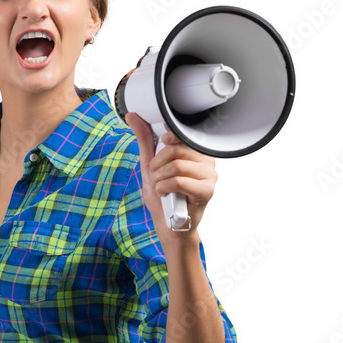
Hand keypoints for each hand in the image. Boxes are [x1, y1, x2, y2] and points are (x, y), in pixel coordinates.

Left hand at [124, 112, 217, 241]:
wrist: (169, 226)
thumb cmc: (164, 198)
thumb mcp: (150, 165)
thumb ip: (145, 140)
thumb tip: (133, 116)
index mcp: (196, 152)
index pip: (182, 133)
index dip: (166, 140)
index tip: (161, 148)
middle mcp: (207, 161)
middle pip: (177, 149)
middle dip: (157, 165)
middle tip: (156, 177)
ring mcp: (209, 176)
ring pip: (177, 165)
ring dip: (159, 179)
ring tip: (161, 188)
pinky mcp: (206, 191)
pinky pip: (179, 181)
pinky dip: (164, 188)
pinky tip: (166, 195)